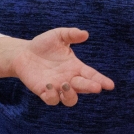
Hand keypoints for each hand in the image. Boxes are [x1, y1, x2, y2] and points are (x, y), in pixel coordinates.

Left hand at [0, 28, 114, 106]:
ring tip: (66, 84)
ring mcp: (57, 87)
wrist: (23, 53)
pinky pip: (51, 99)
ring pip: (69, 99)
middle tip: (95, 87)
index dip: (101, 80)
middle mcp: (69, 79)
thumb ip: (71, 34)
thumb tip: (85, 34)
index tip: (110, 85)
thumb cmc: (43, 45)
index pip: (91, 75)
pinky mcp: (44, 92)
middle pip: (83, 88)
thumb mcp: (58, 36)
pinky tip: (48, 85)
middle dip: (90, 87)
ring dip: (70, 94)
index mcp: (75, 67)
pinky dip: (52, 95)